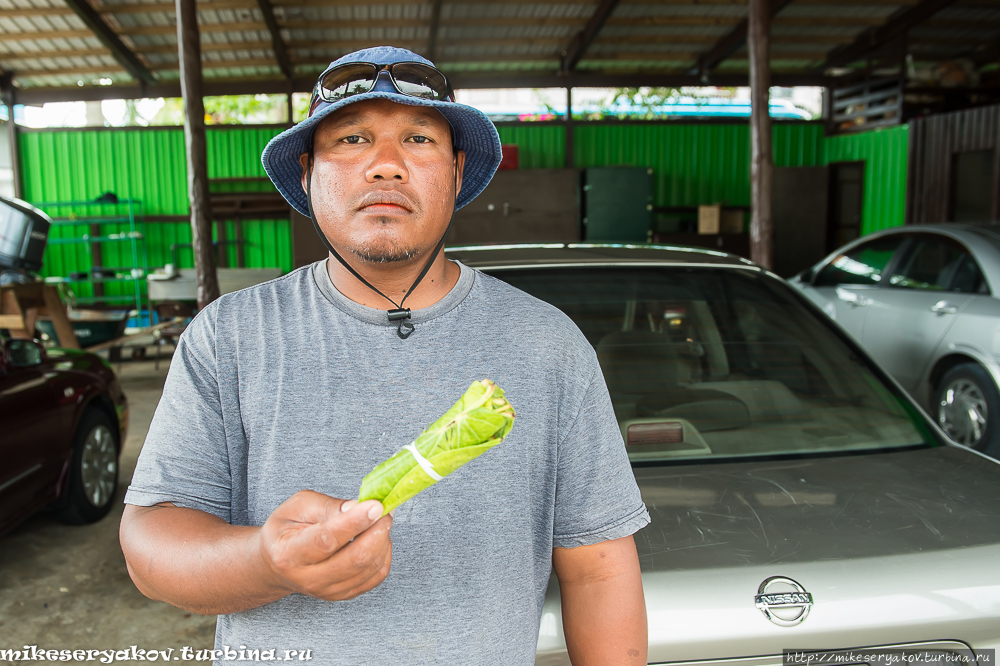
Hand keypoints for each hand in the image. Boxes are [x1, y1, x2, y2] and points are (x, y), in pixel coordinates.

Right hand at [257, 490, 392, 600]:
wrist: (278, 565)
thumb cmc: (287, 530)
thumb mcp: (298, 506)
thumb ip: (328, 506)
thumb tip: (358, 507)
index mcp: (289, 553)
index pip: (327, 540)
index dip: (354, 522)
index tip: (375, 505)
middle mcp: (308, 578)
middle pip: (356, 558)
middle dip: (377, 530)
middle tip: (384, 509)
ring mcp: (328, 591)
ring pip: (371, 566)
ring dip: (382, 539)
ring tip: (378, 520)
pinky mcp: (345, 594)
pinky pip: (377, 575)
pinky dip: (384, 553)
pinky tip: (377, 537)